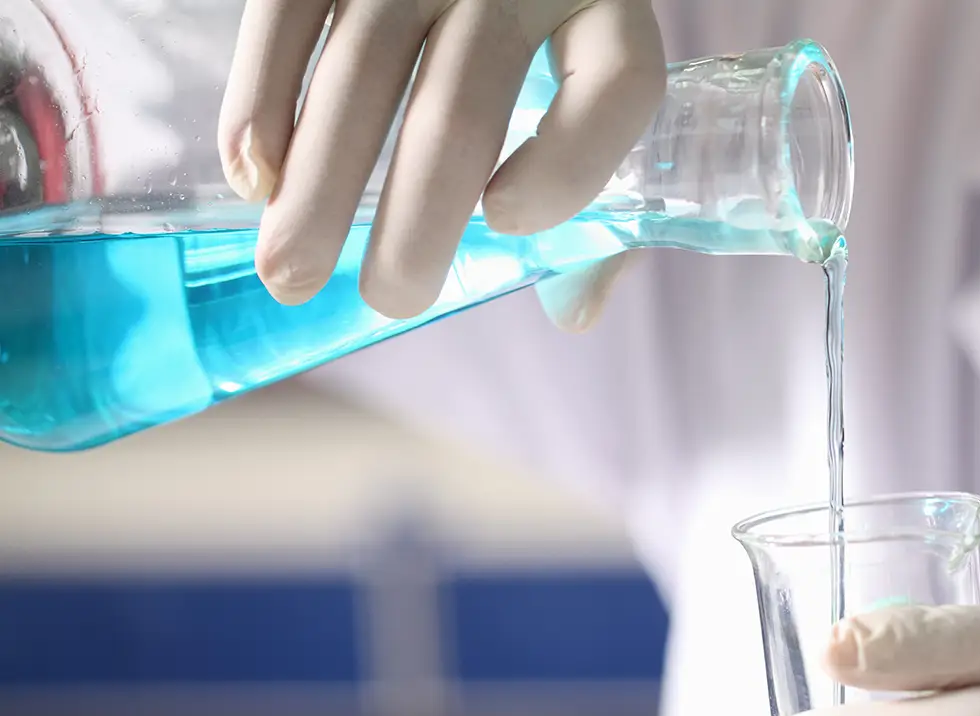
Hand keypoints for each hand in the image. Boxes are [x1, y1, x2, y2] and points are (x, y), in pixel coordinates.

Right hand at [219, 0, 664, 317]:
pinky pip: (286, 16)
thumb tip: (575, 314)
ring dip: (318, 187)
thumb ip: (591, 175)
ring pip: (362, 75)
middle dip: (416, 224)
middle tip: (389, 298)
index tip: (506, 221)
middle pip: (460, 113)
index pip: (617, 82)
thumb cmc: (541, 11)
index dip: (568, 166)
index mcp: (602, 0)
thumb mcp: (587, 60)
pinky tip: (256, 176)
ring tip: (291, 272)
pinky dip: (262, 103)